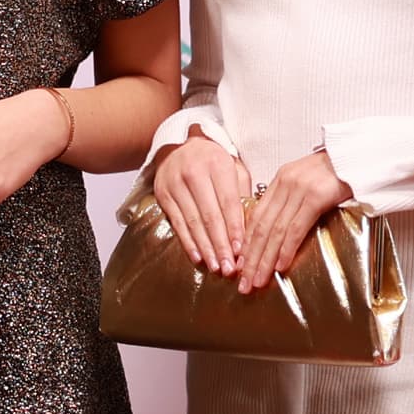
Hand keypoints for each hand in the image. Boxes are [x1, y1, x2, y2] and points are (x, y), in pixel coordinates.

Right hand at [151, 133, 255, 274]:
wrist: (178, 146)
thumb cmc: (212, 160)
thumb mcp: (233, 167)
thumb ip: (242, 192)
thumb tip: (250, 227)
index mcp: (217, 164)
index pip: (228, 201)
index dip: (235, 228)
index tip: (242, 250)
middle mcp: (193, 172)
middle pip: (210, 215)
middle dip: (221, 244)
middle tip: (230, 267)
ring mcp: (175, 184)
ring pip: (193, 222)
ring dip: (206, 248)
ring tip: (217, 267)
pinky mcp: (163, 195)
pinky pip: (177, 223)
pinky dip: (188, 242)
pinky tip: (198, 257)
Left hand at [234, 148, 349, 293]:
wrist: (360, 155)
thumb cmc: (339, 171)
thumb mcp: (308, 181)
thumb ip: (291, 200)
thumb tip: (279, 228)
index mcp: (281, 180)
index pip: (256, 217)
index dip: (246, 243)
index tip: (241, 264)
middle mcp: (285, 183)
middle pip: (261, 227)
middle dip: (251, 258)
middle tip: (244, 282)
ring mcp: (300, 189)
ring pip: (275, 231)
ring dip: (265, 259)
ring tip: (258, 280)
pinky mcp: (316, 196)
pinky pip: (296, 228)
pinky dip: (286, 249)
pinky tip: (280, 265)